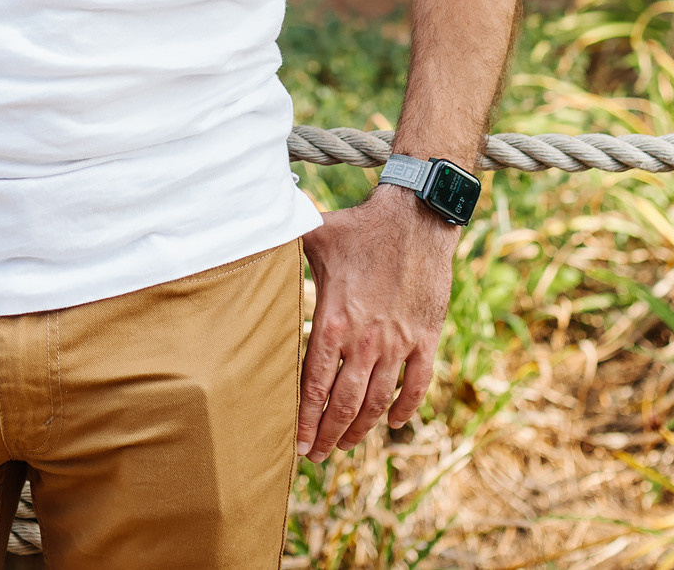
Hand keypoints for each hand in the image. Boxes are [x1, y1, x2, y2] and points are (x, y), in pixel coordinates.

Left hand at [296, 190, 461, 460]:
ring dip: (361, 429)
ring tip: (345, 445)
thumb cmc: (361, 225)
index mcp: (334, 320)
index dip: (305, 418)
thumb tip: (247, 237)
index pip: (314, 384)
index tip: (296, 442)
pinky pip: (417, 384)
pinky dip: (405, 408)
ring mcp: (398, 342)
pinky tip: (393, 422)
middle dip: (328, 434)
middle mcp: (366, 340)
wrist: (418, 217)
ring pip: (378, 400)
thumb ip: (283, 246)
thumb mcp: (315, 234)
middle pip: (344, 403)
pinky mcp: (426, 337)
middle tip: (315, 455)